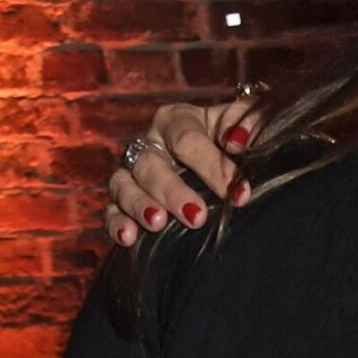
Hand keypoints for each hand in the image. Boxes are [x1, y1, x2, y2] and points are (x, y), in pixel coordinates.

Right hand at [102, 98, 260, 246]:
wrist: (223, 153)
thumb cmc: (233, 136)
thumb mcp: (244, 119)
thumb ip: (247, 121)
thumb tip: (237, 142)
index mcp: (178, 119)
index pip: (187, 139)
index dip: (212, 165)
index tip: (239, 194)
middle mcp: (150, 143)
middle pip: (150, 164)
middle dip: (173, 191)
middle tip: (197, 216)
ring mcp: (133, 171)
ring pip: (124, 185)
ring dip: (139, 205)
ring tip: (158, 224)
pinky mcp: (122, 199)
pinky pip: (110, 210)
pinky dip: (116, 223)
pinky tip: (128, 238)